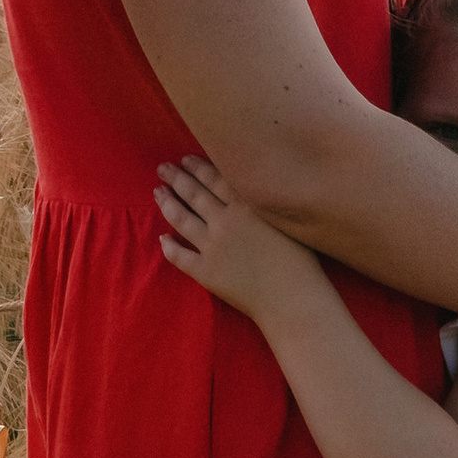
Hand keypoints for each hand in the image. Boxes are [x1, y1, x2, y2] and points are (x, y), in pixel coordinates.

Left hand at [155, 155, 321, 320]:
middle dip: (176, 178)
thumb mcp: (287, 218)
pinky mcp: (205, 272)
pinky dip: (168, 246)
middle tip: (162, 168)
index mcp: (245, 205)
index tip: (185, 159)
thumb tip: (251, 186)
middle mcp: (224, 221)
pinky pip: (179, 256)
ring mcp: (212, 247)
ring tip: (157, 192)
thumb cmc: (300, 260)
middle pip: (194, 194)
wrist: (292, 298)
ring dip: (167, 204)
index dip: (197, 167)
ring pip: (181, 219)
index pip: (214, 178)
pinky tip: (162, 237)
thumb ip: (265, 201)